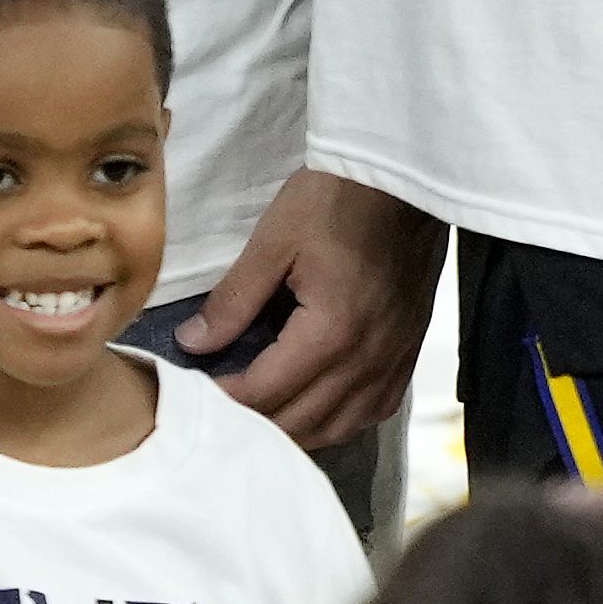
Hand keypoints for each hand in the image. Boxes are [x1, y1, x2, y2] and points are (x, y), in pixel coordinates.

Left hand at [188, 169, 446, 451]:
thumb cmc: (337, 197)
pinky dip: (339, 420)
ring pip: (339, 427)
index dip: (224, 399)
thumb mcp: (274, 240)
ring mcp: (394, 359)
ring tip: (261, 413)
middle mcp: (368, 359)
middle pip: (301, 422)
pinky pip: (373, 410)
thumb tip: (193, 344)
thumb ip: (233, 300)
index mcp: (332, 332)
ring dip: (296, 430)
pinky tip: (317, 407)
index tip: (194, 393)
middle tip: (218, 406)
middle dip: (254, 422)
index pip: (266, 392)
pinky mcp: (409, 351)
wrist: (406, 173)